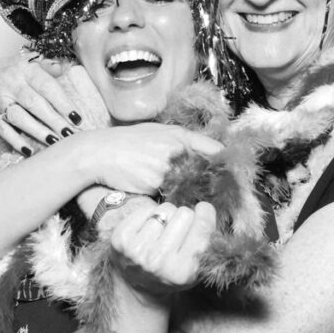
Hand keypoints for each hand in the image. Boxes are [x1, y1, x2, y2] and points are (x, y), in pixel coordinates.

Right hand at [0, 53, 82, 153]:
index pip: (47, 86)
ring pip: (19, 118)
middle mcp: (11, 84)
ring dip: (37, 131)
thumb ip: (48, 65)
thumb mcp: (32, 61)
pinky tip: (29, 151)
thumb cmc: (17, 72)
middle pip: (34, 103)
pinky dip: (15, 141)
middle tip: (69, 133)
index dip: (62, 102)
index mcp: (25, 69)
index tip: (77, 117)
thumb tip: (60, 69)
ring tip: (54, 142)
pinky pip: (3, 130)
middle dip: (53, 120)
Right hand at [72, 124, 222, 195]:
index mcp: (179, 135)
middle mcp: (176, 149)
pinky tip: (165, 198)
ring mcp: (166, 167)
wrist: (97, 153)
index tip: (236, 174)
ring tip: (186, 200)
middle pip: (205, 171)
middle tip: (220, 193)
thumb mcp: (156, 132)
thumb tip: (205, 152)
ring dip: (191, 193)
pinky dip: (171, 198)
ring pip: (188, 186)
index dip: (226, 163)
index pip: (214, 149)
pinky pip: (170, 194)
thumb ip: (179, 141)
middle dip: (212, 183)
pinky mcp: (155, 183)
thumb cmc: (126, 143)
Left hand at [108, 201, 215, 296]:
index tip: (203, 209)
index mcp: (183, 271)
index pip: (202, 227)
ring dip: (167, 216)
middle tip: (178, 230)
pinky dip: (150, 214)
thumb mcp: (197, 267)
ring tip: (163, 232)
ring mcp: (137, 250)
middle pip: (184, 213)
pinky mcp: (120, 239)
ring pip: (165, 209)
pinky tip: (149, 229)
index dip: (206, 214)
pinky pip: (146, 209)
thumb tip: (205, 208)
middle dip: (185, 217)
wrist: (138, 288)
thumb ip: (207, 240)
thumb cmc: (172, 273)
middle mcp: (159, 261)